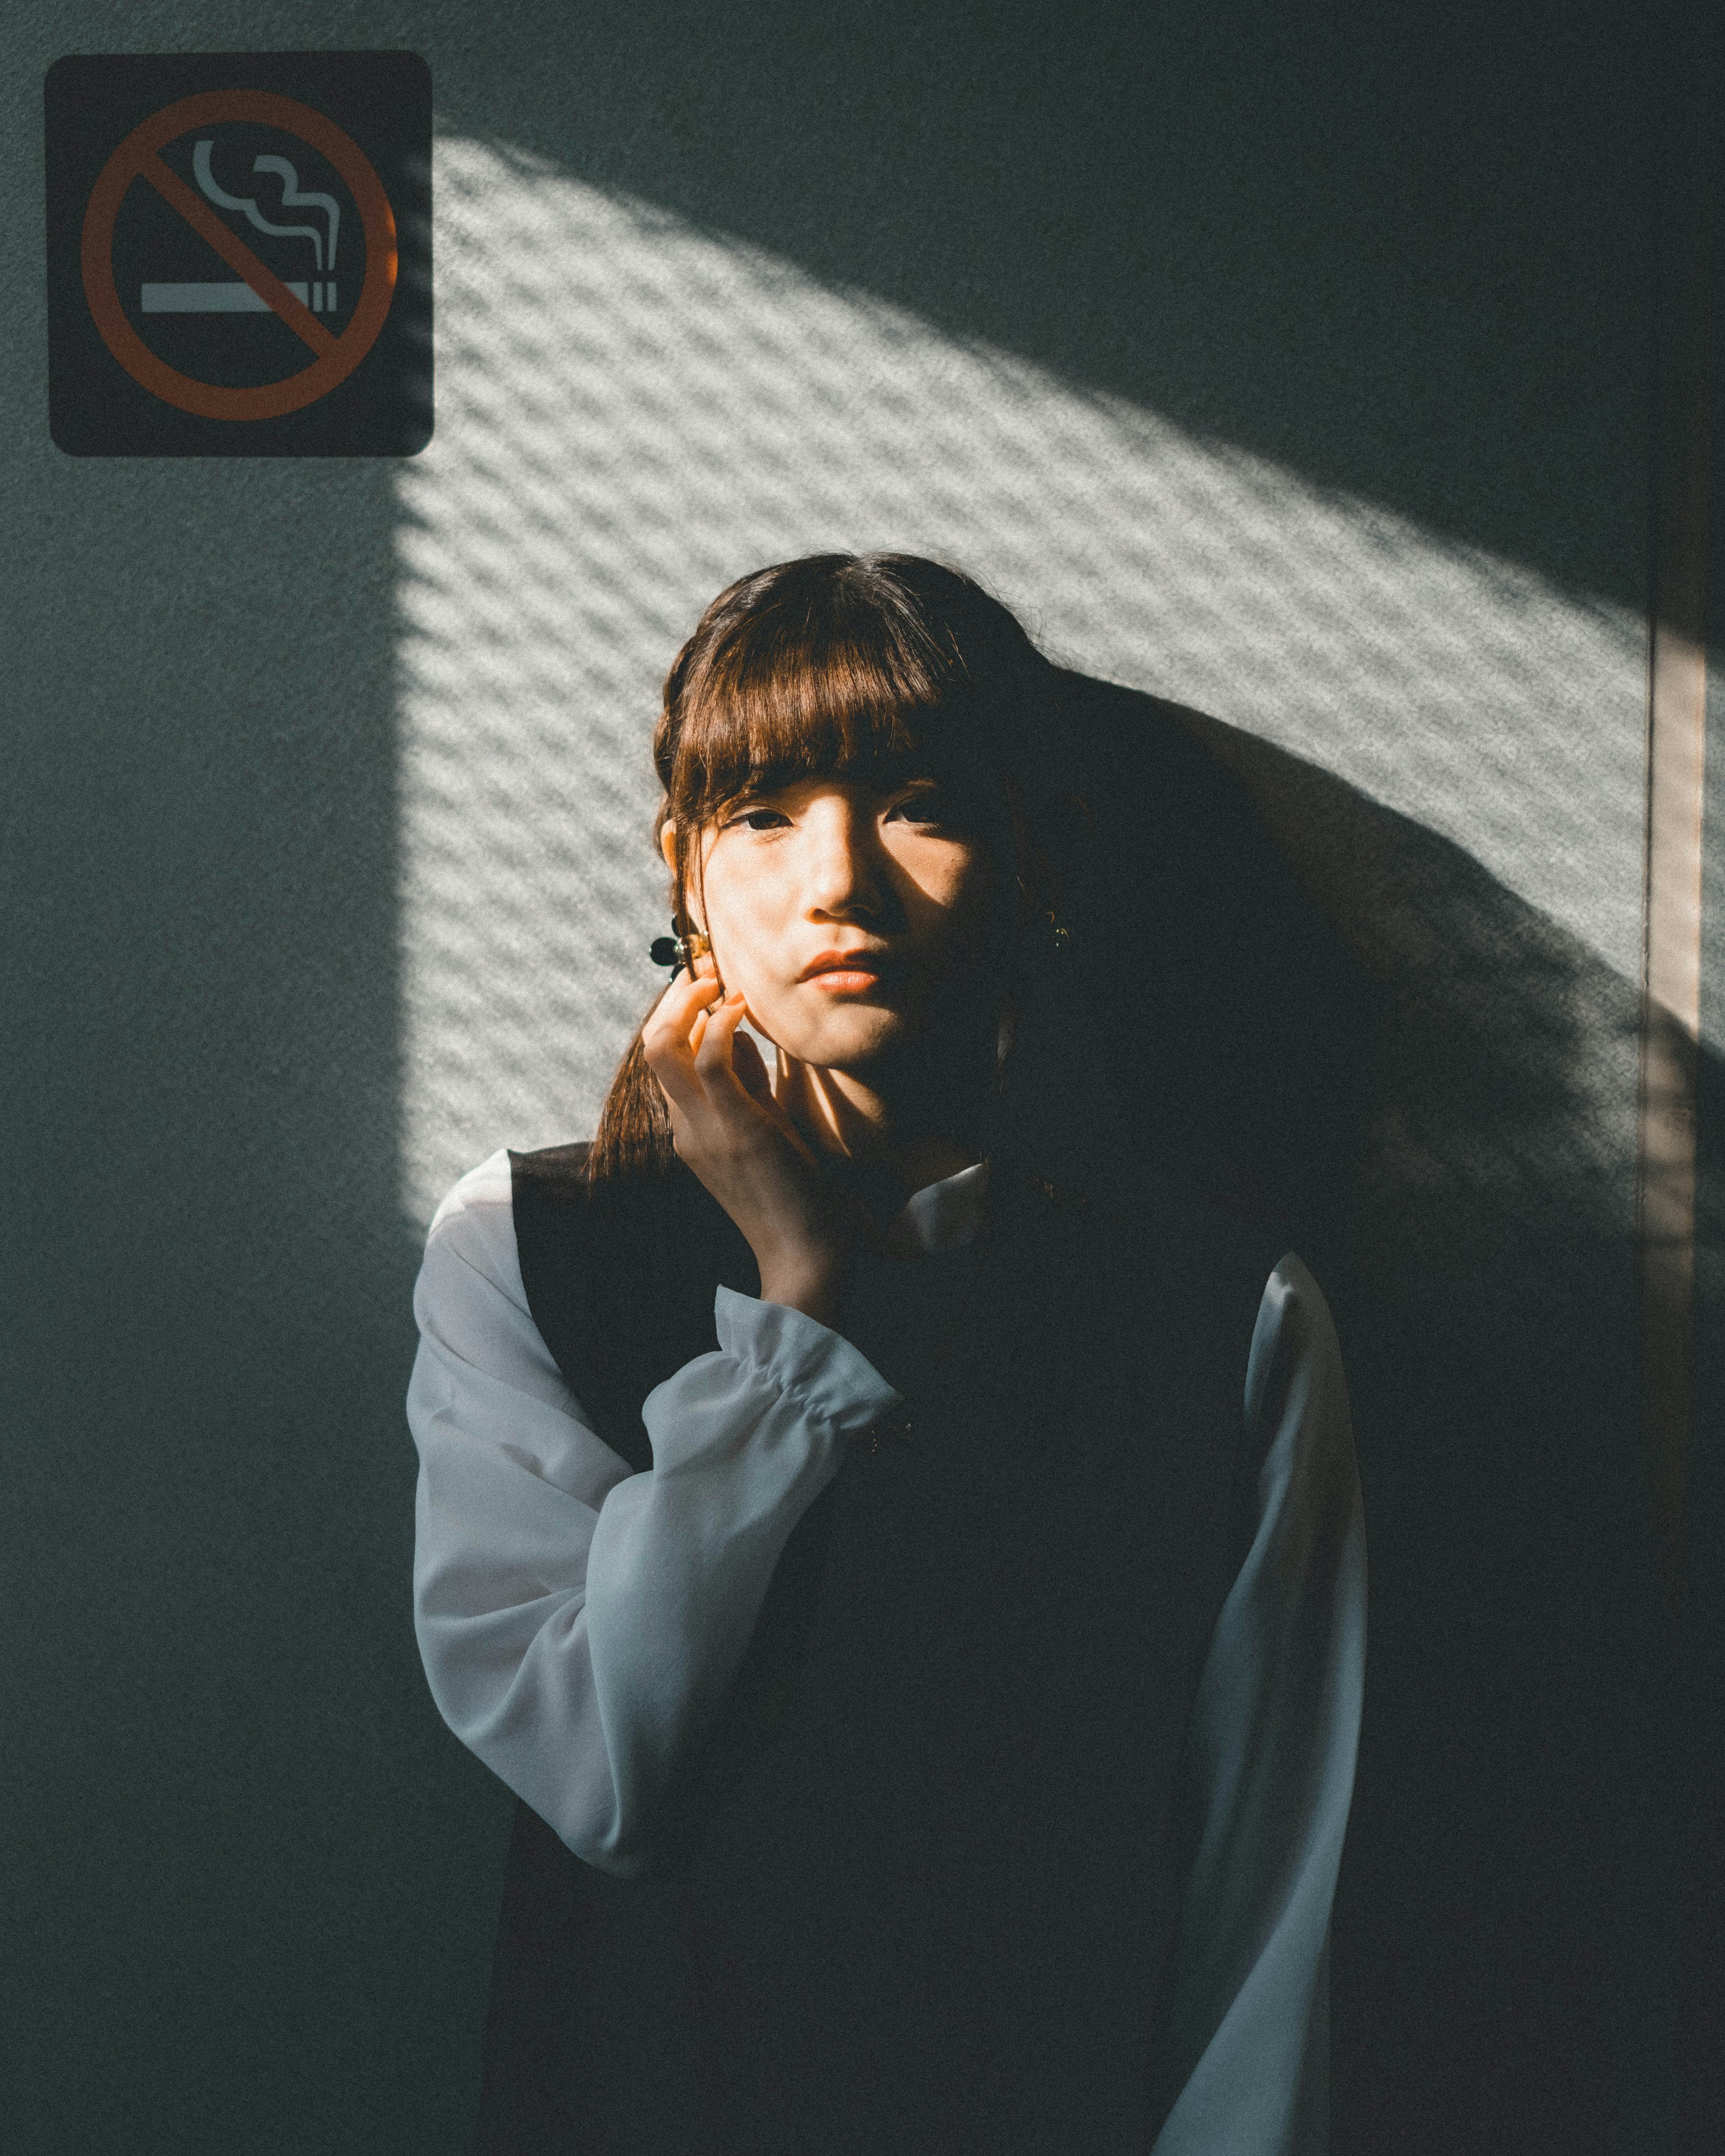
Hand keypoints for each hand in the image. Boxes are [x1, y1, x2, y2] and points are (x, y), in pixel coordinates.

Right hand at [641, 962, 858, 1326]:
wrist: (805, 1255)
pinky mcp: (738, 1126)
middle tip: (704, 973)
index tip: (705, 988)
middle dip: (673, 1000)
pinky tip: (741, 1009)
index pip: (664, 1061)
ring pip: (664, 1046)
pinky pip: (712, 1058)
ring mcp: (705, 1128)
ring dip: (687, 1001)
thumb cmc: (793, 1195)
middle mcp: (685, 1127)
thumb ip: (744, 1083)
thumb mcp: (762, 1127)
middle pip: (652, 1047)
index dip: (678, 1017)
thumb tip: (734, 1032)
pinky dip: (721, 1022)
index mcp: (688, 1131)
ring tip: (718, 982)